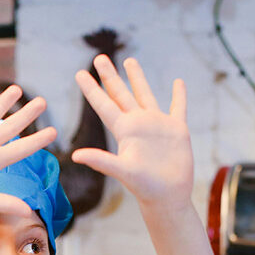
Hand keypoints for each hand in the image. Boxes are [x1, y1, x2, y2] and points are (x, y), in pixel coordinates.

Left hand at [72, 56, 192, 210]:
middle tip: (99, 57)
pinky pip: (178, 107)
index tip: (79, 72)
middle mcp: (138, 124)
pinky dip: (179, 95)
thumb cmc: (144, 187)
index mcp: (124, 131)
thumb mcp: (122, 171)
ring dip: (137, 78)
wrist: (168, 197)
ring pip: (145, 94)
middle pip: (120, 94)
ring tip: (130, 60)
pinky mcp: (177, 130)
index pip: (104, 104)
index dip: (91, 89)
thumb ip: (101, 161)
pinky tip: (178, 82)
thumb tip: (75, 156)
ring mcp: (157, 125)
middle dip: (110, 76)